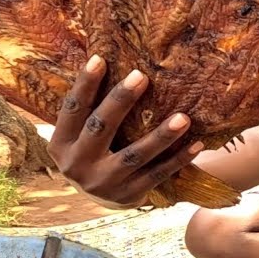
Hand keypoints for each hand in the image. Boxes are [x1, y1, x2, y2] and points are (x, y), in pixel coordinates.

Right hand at [48, 55, 203, 207]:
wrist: (100, 199)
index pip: (72, 109)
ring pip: (134, 155)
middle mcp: (77, 165)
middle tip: (141, 76)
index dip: (84, 85)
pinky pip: (158, 175)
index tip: (100, 59)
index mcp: (61, 145)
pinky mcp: (128, 195)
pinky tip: (197, 144)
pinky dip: (178, 159)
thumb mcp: (78, 136)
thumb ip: (89, 110)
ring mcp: (103, 183)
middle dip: (121, 102)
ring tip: (183, 117)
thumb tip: (105, 59)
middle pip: (100, 128)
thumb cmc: (93, 152)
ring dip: (161, 136)